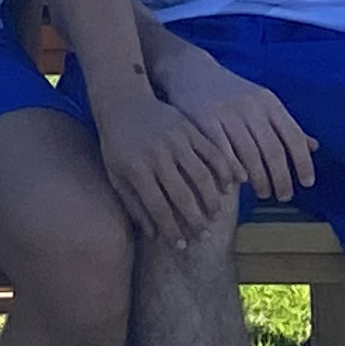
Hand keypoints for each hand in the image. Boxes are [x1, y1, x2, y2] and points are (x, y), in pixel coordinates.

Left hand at [87, 81, 237, 244]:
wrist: (122, 99)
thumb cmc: (116, 142)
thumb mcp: (116, 173)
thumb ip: (134, 203)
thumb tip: (155, 234)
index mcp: (136, 169)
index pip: (158, 208)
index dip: (171, 230)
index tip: (181, 245)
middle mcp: (157, 155)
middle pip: (183, 196)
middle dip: (195, 221)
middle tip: (204, 236)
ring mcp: (175, 140)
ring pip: (201, 176)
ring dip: (212, 200)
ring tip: (215, 216)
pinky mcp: (189, 128)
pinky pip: (211, 153)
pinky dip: (223, 171)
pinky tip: (228, 186)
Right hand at [158, 55, 316, 204]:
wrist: (191, 70)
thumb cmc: (232, 93)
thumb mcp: (262, 102)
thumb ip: (284, 125)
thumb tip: (314, 147)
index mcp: (269, 102)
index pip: (293, 136)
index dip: (303, 162)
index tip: (307, 183)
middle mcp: (251, 106)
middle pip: (273, 150)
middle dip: (281, 178)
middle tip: (283, 196)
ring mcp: (227, 112)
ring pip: (249, 155)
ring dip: (259, 180)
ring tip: (263, 193)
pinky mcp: (204, 119)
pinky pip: (222, 152)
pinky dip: (232, 170)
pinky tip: (237, 183)